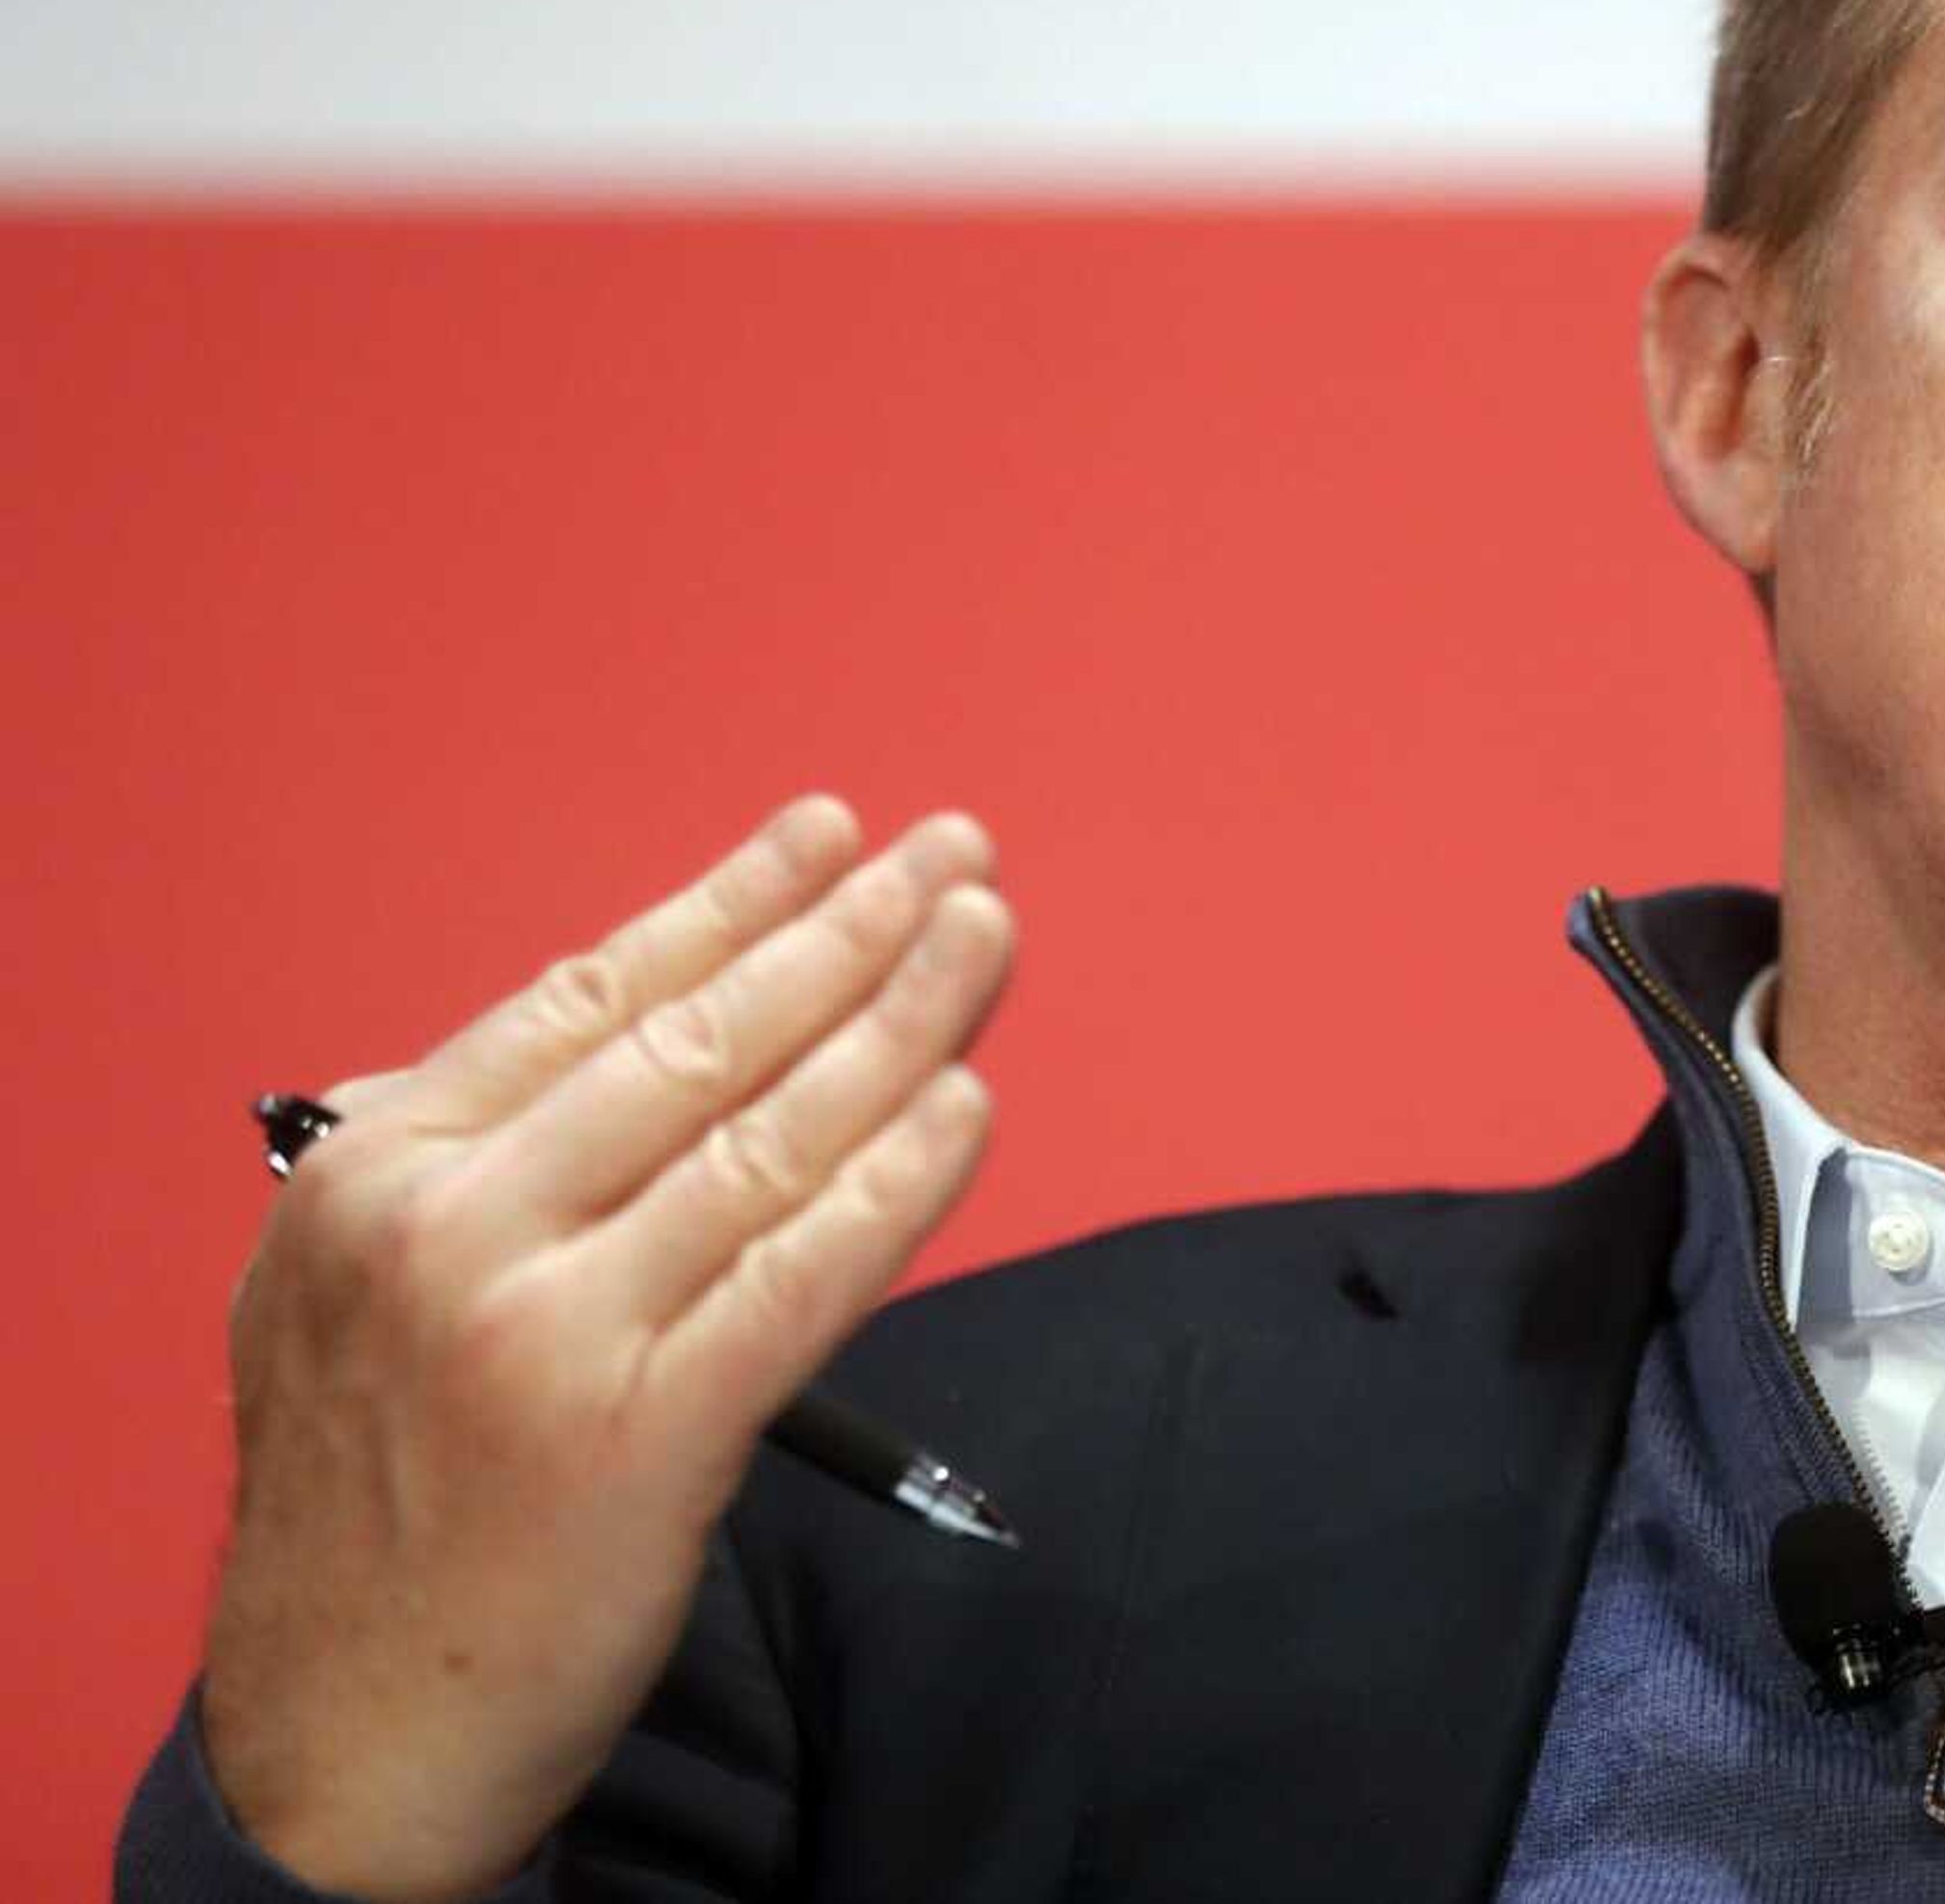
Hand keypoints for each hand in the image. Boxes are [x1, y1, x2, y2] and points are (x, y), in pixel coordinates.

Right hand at [194, 795, 1014, 1902]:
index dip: (728, 904)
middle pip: (699, 1043)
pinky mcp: (649, 1435)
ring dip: (901, 1023)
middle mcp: (457, 1231)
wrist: (346, 1735)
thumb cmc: (371, 1503)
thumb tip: (592, 1028)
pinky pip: (806, 1274)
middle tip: (953, 856)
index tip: (829, 833)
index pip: (590, 996)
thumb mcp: (336, 1297)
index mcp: (379, 1173)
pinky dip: (899, 1182)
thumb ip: (452, 1165)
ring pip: (769, 1139)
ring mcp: (552, 1332)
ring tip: (983, 938)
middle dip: (846, 932)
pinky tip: (965, 1106)